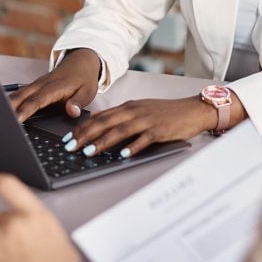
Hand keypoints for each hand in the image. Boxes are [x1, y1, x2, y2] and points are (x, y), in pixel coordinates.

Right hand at [8, 49, 100, 122]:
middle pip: (21, 96)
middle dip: (9, 108)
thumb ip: (78, 102)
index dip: (26, 111)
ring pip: (17, 94)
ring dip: (6, 105)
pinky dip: (10, 102)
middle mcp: (41, 84)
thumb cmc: (83, 78)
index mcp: (54, 87)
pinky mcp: (34, 86)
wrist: (81, 61)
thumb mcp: (87, 91)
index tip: (17, 120)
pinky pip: (19, 94)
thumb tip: (72, 111)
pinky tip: (3, 111)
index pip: (37, 100)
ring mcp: (36, 84)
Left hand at [63, 97, 217, 157]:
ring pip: (120, 130)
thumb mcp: (141, 110)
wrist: (192, 110)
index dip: (83, 127)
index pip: (101, 117)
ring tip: (89, 152)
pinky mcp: (160, 130)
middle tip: (70, 146)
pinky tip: (123, 155)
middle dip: (85, 135)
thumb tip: (99, 123)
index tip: (68, 138)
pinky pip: (143, 139)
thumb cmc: (166, 113)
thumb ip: (121, 116)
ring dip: (103, 141)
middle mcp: (135, 111)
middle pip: (106, 123)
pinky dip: (132, 146)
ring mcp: (147, 120)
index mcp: (129, 107)